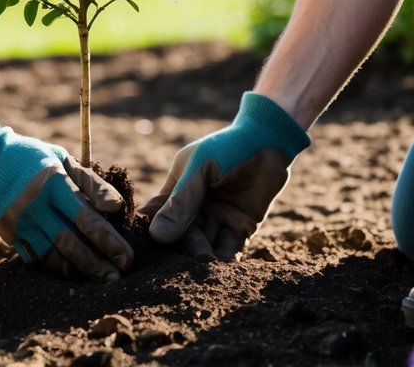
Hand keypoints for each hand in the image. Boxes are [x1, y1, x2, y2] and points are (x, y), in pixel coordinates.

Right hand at [0, 101, 133, 280]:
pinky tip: (74, 275)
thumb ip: (90, 182)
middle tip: (120, 277)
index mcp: (52, 182)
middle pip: (72, 241)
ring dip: (80, 270)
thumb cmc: (30, 156)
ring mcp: (20, 223)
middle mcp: (36, 206)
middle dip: (99, 262)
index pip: (85, 216)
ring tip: (102, 279)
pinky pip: (36, 258)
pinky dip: (56, 267)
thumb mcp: (61, 159)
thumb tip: (116, 207)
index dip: (108, 239)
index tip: (126, 256)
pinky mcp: (8, 235)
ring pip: (54, 255)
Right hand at [143, 91, 310, 260]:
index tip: (143, 254)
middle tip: (178, 269)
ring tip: (203, 268)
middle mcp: (195, 206)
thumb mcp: (200, 170)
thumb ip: (181, 202)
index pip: (158, 214)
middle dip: (181, 249)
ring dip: (202, 258)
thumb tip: (156, 236)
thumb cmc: (228, 148)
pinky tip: (222, 270)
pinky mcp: (240, 228)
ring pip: (205, 244)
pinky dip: (224, 260)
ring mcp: (217, 218)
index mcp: (177, 188)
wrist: (269, 143)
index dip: (152, 233)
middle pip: (182, 234)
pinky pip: (229, 248)